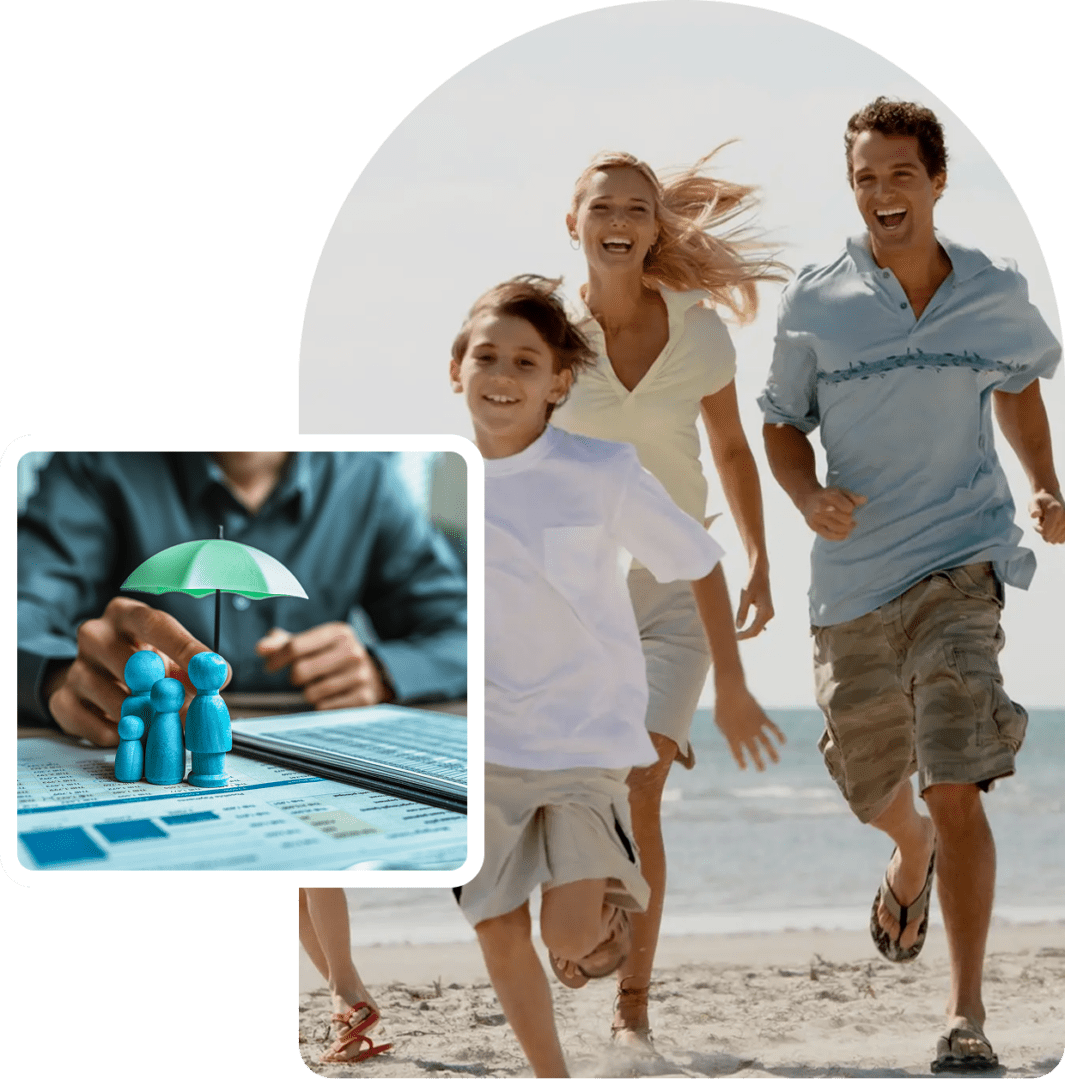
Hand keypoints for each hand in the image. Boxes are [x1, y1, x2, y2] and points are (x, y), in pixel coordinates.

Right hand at [44, 597, 212, 746]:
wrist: (97, 676)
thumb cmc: (144, 659)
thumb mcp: (172, 654)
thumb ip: (195, 666)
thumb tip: (219, 678)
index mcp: (125, 614)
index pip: (157, 626)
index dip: (187, 650)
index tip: (213, 672)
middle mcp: (95, 635)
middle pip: (136, 665)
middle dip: (168, 693)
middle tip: (191, 712)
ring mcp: (76, 667)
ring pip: (120, 702)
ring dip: (148, 720)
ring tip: (163, 724)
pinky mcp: (63, 701)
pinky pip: (101, 728)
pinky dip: (125, 736)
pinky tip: (133, 730)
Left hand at [256, 623, 394, 709]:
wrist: (372, 673)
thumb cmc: (332, 656)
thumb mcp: (313, 643)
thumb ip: (283, 643)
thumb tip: (260, 648)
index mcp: (338, 632)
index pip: (295, 646)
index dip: (276, 658)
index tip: (270, 666)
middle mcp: (353, 651)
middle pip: (301, 670)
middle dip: (294, 677)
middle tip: (300, 677)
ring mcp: (361, 675)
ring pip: (312, 692)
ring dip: (308, 693)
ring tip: (318, 686)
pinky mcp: (364, 697)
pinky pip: (325, 707)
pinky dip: (321, 704)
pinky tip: (330, 696)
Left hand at [713, 684, 785, 770]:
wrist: (731, 691)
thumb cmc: (722, 705)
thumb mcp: (719, 721)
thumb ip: (726, 732)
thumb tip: (731, 738)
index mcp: (732, 736)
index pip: (738, 754)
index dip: (741, 762)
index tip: (745, 768)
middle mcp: (745, 734)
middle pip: (754, 752)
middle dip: (759, 762)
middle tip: (762, 770)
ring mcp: (755, 726)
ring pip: (766, 744)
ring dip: (772, 754)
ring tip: (776, 761)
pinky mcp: (762, 718)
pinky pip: (773, 729)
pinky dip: (779, 736)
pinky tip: (783, 742)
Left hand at [735, 561, 773, 639]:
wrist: (760, 573)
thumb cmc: (751, 582)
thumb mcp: (745, 597)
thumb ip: (742, 612)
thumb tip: (739, 627)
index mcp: (765, 612)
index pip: (754, 630)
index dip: (743, 636)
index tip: (732, 638)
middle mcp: (770, 614)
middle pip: (756, 631)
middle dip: (745, 635)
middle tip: (731, 637)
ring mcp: (769, 614)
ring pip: (757, 628)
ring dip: (747, 632)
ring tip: (734, 634)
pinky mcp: (766, 611)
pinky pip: (758, 623)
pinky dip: (750, 627)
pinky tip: (741, 630)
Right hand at [799, 487, 866, 540]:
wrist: (807, 499)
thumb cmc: (827, 496)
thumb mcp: (839, 491)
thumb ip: (852, 496)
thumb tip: (864, 500)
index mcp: (830, 496)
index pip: (848, 508)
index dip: (851, 509)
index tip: (849, 508)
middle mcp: (822, 507)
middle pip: (845, 519)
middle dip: (849, 519)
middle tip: (848, 517)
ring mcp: (817, 518)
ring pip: (839, 529)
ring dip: (847, 528)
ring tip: (850, 526)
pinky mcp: (814, 527)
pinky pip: (830, 536)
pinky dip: (840, 536)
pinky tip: (845, 533)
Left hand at [1031, 490, 1064, 543]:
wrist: (1050, 500)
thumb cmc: (1040, 502)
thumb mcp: (1033, 502)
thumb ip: (1034, 508)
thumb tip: (1034, 515)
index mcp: (1055, 510)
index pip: (1046, 531)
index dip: (1038, 530)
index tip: (1035, 524)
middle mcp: (1064, 517)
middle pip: (1051, 536)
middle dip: (1043, 534)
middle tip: (1040, 525)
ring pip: (1057, 540)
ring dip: (1049, 537)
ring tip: (1045, 527)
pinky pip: (1062, 540)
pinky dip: (1055, 539)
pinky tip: (1052, 532)